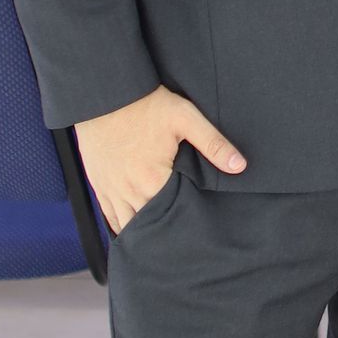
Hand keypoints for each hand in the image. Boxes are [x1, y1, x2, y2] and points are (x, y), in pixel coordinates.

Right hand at [76, 85, 244, 231]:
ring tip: (160, 240)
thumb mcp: (185, 117)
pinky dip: (121, 226)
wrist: (104, 94)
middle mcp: (129, 192)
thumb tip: (239, 166)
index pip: (172, 217)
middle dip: (165, 233)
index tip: (197, 230)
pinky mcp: (98, 185)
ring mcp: (111, 190)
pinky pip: (109, 216)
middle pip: (149, 226)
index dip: (185, 225)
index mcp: (152, 180)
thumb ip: (213, 143)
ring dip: (143, 232)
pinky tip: (134, 231)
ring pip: (127, 226)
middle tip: (182, 243)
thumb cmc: (146, 105)